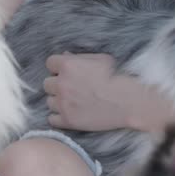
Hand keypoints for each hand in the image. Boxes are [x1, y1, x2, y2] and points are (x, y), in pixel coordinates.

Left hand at [43, 52, 174, 132]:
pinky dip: (59, 117)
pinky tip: (70, 113)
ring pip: (49, 101)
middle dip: (57, 84)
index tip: (66, 72)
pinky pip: (52, 119)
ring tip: (72, 102)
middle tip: (71, 88)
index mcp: (68, 66)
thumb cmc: (117, 77)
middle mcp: (62, 84)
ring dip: (58, 101)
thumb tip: (65, 55)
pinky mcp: (68, 120)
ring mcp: (63, 103)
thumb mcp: (101, 59)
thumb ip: (81, 57)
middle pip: (47, 83)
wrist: (127, 101)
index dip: (58, 67)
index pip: (50, 63)